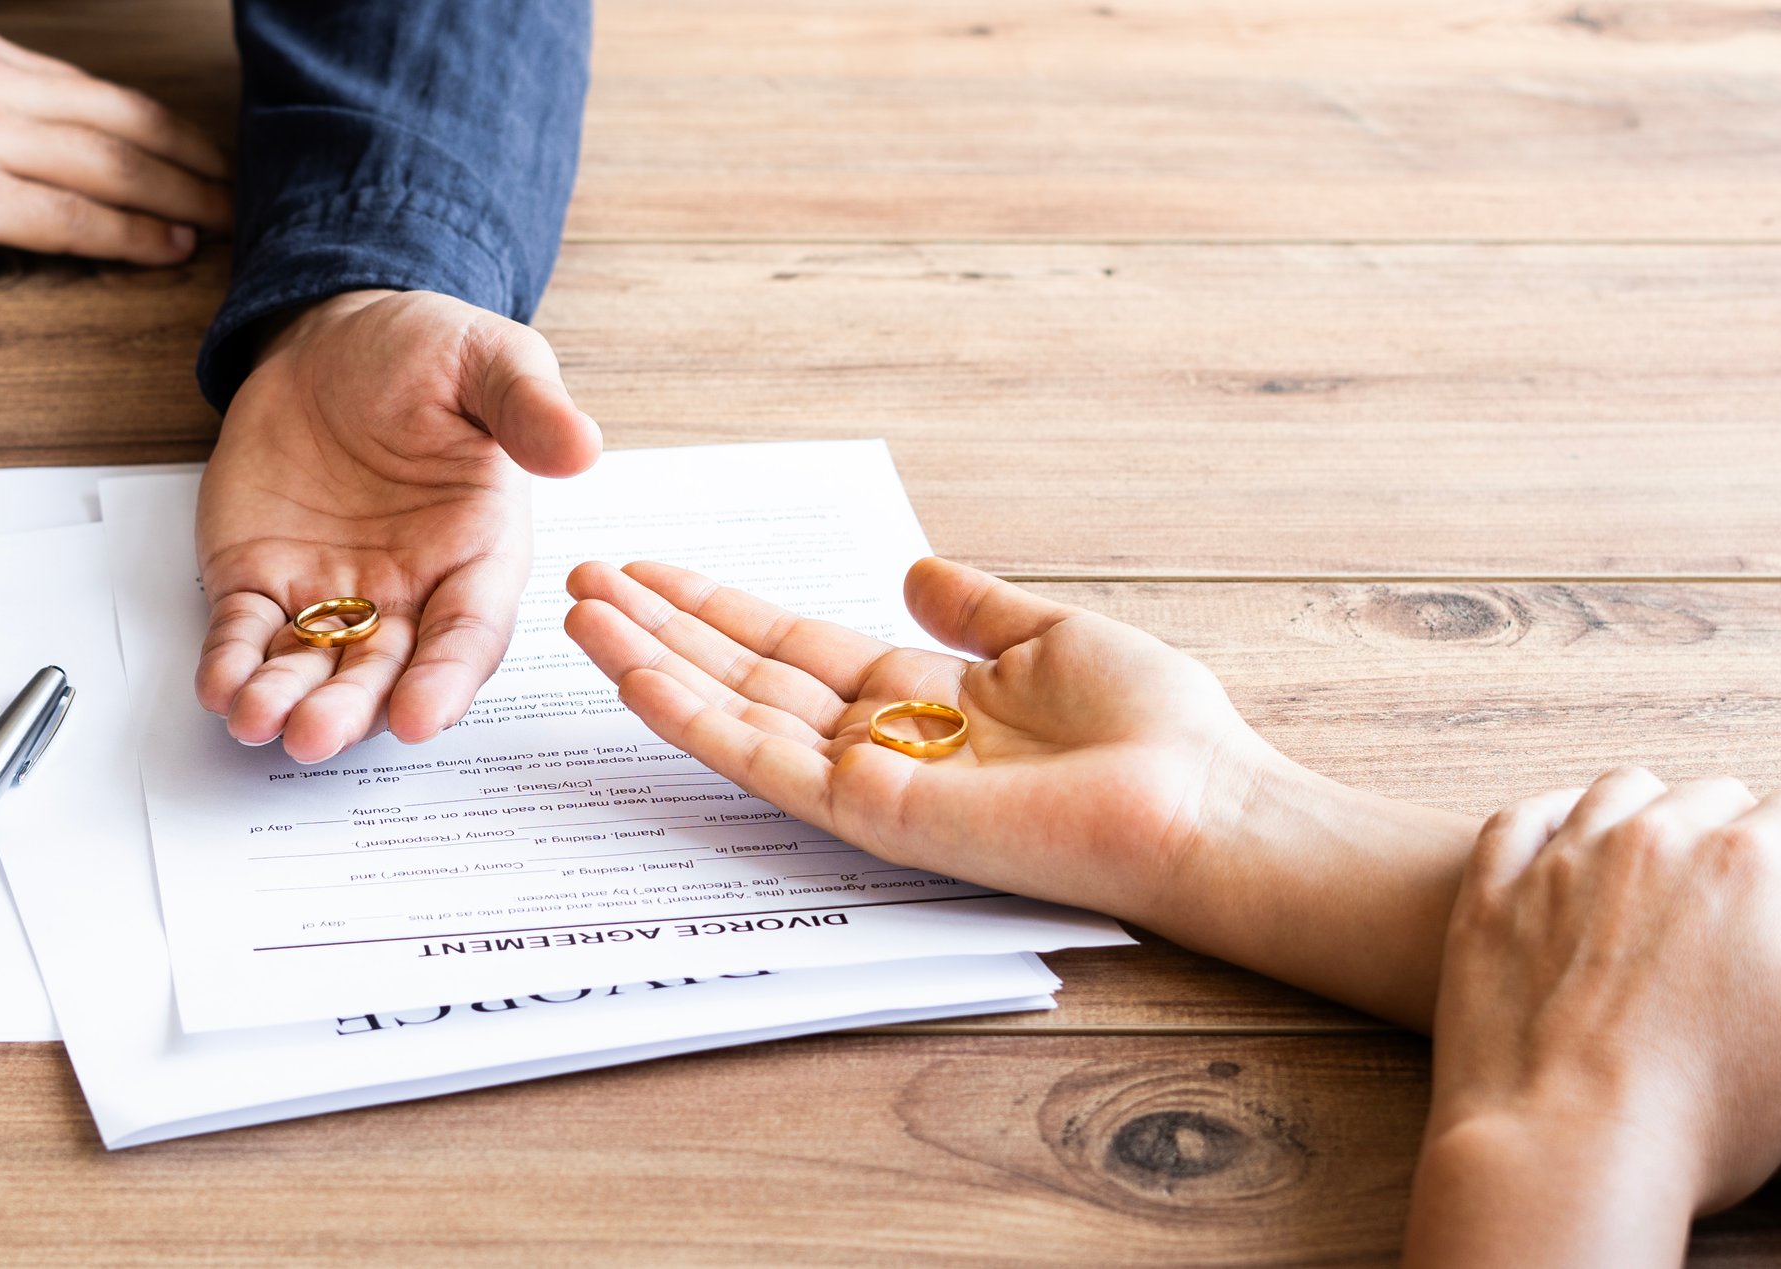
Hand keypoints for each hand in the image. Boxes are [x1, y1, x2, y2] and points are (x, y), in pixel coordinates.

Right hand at [0, 26, 228, 281]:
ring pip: (111, 168)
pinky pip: (66, 217)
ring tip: (232, 231)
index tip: (221, 166)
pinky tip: (168, 248)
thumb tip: (57, 162)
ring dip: (184, 201)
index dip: (177, 135)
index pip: (107, 96)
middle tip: (254, 203)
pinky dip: (128, 234)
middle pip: (128, 126)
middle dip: (200, 166)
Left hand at [196, 289, 600, 761]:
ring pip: (313, 667)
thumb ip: (530, 406)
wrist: (334, 338)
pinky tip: (218, 686)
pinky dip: (230, 664)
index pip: (468, 635)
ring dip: (286, 700)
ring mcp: (332, 593)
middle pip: (385, 672)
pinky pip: (246, 633)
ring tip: (255, 718)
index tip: (420, 718)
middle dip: (350, 709)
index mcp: (477, 555)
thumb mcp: (489, 360)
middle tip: (316, 734)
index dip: (446, 682)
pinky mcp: (261, 581)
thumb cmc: (424, 353)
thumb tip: (583, 445)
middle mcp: (409, 592)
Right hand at [560, 556, 1267, 915]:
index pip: (792, 647)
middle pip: (742, 675)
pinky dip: (691, 715)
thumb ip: (976, 608)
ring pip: (731, 715)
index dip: (719, 607)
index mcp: (919, 699)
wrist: (1200, 807)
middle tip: (585, 577)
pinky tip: (634, 672)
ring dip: (651, 664)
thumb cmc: (1156, 734)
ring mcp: (864, 779)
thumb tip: (914, 570)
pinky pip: (760, 760)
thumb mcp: (1053, 637)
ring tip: (580, 613)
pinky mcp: (866, 813)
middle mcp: (878, 740)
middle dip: (662, 627)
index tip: (653, 568)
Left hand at [1406, 769, 1780, 1265]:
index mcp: (1748, 858)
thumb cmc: (1714, 1103)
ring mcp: (1560, 855)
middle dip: (1747, 843)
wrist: (1565, 1150)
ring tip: (1667, 898)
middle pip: (1723, 798)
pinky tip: (1576, 874)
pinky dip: (1559, 829)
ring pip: (1628, 794)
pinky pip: (1528, 817)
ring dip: (1656, 824)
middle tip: (1743, 928)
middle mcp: (1651, 833)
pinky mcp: (1491, 889)